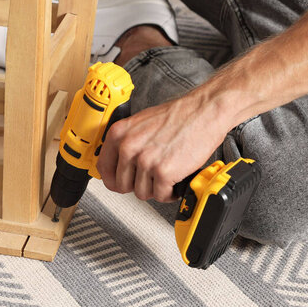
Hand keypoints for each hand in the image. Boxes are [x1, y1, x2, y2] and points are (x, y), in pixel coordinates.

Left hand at [96, 92, 228, 202]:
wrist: (204, 111)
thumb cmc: (178, 116)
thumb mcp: (140, 123)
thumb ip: (126, 142)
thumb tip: (119, 162)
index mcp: (119, 134)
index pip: (103, 168)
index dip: (113, 179)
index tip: (120, 183)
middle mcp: (128, 147)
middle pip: (122, 185)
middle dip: (138, 185)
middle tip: (150, 178)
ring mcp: (145, 160)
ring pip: (141, 193)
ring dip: (155, 189)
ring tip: (165, 177)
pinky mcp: (163, 172)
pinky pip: (160, 195)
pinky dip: (170, 193)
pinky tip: (175, 182)